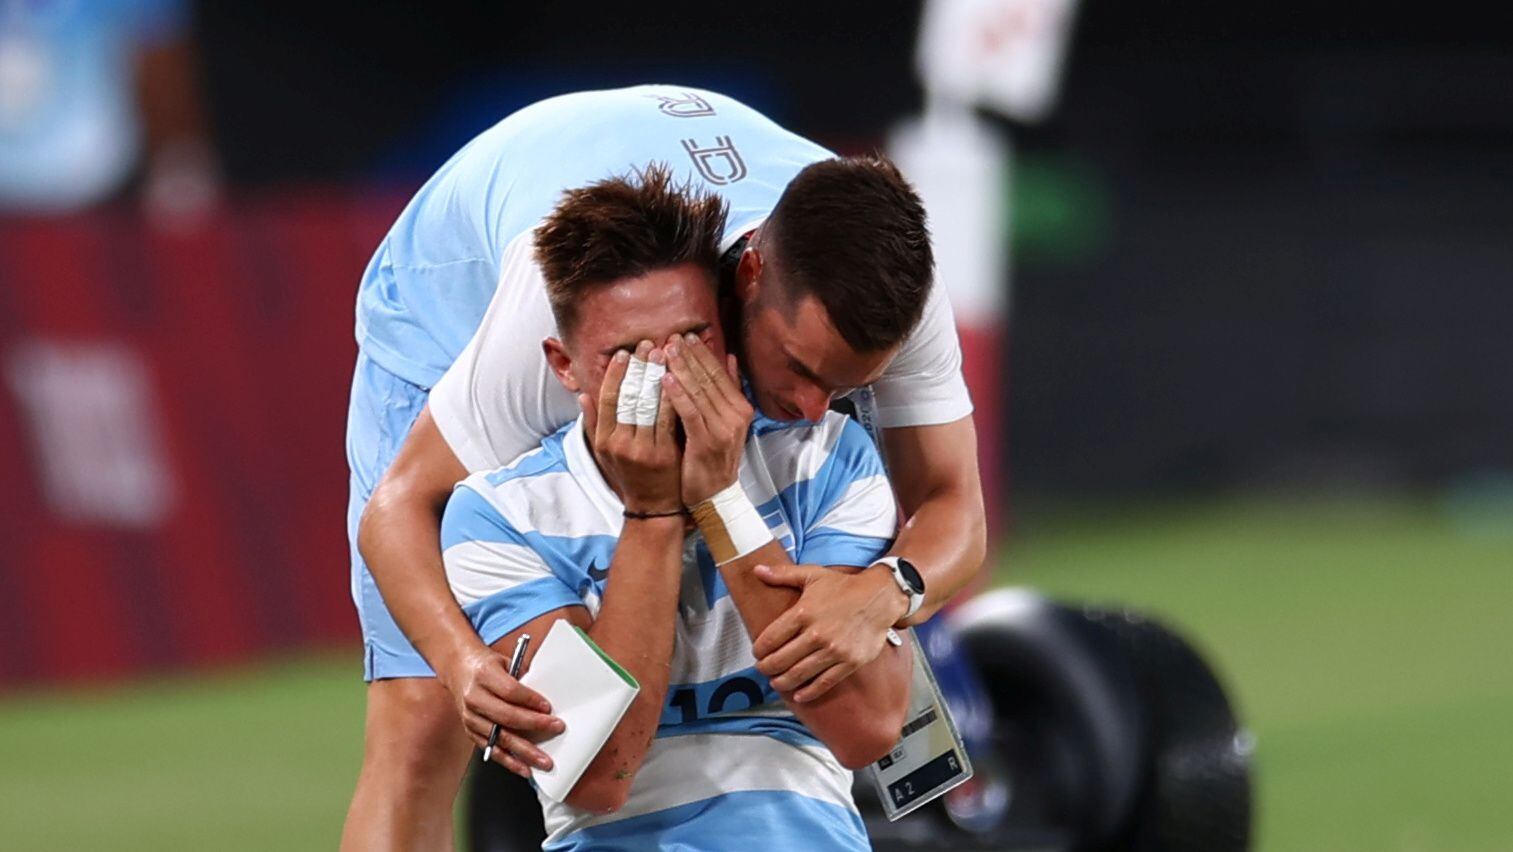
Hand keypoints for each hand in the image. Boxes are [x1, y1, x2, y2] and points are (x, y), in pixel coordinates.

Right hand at [441, 645, 564, 776]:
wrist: (460, 670)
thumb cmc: (487, 666)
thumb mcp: (505, 662)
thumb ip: (523, 676)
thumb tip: (548, 695)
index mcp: (483, 675)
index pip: (510, 691)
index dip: (530, 700)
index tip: (548, 707)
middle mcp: (474, 698)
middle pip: (507, 716)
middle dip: (534, 725)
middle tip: (556, 728)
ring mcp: (470, 717)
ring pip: (500, 738)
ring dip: (524, 751)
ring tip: (543, 760)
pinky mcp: (471, 732)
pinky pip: (492, 750)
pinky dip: (509, 761)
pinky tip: (525, 768)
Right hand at [581, 341, 680, 512]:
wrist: (654, 506)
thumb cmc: (630, 475)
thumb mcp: (604, 452)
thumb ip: (594, 423)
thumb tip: (582, 394)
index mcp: (605, 440)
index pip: (608, 399)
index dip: (615, 374)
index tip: (624, 353)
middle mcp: (620, 444)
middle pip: (629, 397)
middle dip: (639, 368)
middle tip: (648, 344)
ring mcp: (642, 450)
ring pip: (649, 405)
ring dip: (657, 376)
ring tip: (665, 353)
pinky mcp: (664, 454)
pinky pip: (668, 419)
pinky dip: (673, 397)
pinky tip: (679, 379)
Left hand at [662, 333, 752, 504]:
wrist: (715, 495)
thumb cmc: (714, 457)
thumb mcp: (727, 421)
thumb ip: (729, 390)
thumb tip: (731, 357)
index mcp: (741, 408)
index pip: (719, 373)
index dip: (702, 353)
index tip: (685, 336)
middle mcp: (735, 416)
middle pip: (709, 378)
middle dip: (689, 356)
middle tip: (672, 337)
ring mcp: (722, 428)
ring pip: (699, 391)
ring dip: (682, 368)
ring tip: (666, 351)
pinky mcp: (706, 441)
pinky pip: (690, 412)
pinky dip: (678, 394)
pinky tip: (665, 380)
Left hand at [751, 562, 908, 701]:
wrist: (880, 598)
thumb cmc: (844, 587)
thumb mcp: (812, 575)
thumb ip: (782, 574)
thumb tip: (757, 569)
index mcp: (804, 612)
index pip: (771, 638)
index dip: (759, 649)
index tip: (757, 653)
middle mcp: (817, 633)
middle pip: (781, 659)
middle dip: (767, 667)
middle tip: (763, 669)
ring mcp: (834, 650)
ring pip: (799, 673)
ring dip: (783, 682)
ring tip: (776, 682)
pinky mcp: (849, 662)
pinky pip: (824, 682)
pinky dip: (809, 692)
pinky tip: (799, 695)